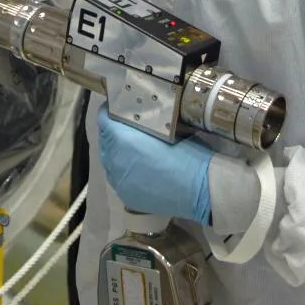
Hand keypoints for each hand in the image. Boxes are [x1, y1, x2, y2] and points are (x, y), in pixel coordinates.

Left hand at [97, 107, 212, 223]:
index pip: (104, 119)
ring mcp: (118, 180)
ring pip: (109, 161)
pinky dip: (125, 172)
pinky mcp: (126, 196)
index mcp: (122, 138)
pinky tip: (138, 170)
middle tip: (127, 127)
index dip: (110, 111)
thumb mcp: (166, 127)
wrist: (200, 188)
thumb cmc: (188, 152)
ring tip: (132, 149)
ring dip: (116, 153)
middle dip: (113, 132)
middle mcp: (114, 159)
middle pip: (105, 140)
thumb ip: (146, 122)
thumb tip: (138, 117)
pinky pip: (119, 179)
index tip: (118, 107)